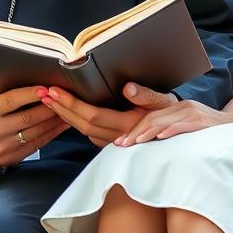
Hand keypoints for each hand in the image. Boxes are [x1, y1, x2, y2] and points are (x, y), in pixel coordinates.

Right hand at [0, 81, 69, 165]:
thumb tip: (24, 72)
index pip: (14, 101)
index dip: (33, 93)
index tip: (49, 87)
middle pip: (29, 119)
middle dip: (51, 108)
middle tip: (67, 97)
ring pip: (34, 135)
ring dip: (54, 123)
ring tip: (69, 111)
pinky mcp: (4, 160)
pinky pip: (32, 148)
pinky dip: (47, 136)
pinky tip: (58, 127)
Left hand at [39, 82, 176, 146]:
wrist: (188, 138)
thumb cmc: (179, 115)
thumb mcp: (166, 102)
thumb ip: (146, 96)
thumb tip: (127, 88)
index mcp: (130, 124)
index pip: (93, 115)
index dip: (72, 104)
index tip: (54, 91)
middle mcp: (122, 137)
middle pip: (84, 125)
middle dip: (61, 109)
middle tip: (43, 93)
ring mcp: (119, 144)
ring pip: (85, 132)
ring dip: (65, 117)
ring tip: (50, 101)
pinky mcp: (118, 144)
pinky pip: (92, 136)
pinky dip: (77, 124)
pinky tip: (69, 114)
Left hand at [114, 99, 232, 145]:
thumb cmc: (211, 133)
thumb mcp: (188, 128)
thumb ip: (171, 131)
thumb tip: (149, 145)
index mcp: (177, 108)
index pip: (150, 117)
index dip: (133, 129)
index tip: (120, 143)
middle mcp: (184, 107)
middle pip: (152, 118)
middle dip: (134, 132)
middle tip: (121, 146)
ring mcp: (193, 113)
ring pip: (164, 121)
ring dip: (147, 132)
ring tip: (134, 142)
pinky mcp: (203, 122)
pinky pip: (183, 125)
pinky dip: (170, 131)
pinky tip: (160, 137)